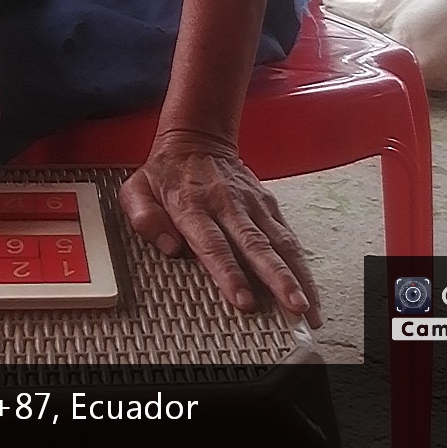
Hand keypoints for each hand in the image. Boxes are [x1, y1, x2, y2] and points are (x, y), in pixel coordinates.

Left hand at [118, 132, 320, 327]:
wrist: (196, 140)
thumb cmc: (164, 174)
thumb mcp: (136, 190)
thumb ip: (144, 218)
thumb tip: (169, 248)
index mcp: (193, 206)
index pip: (213, 244)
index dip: (230, 274)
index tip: (245, 301)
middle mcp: (227, 205)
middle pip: (256, 246)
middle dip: (278, 279)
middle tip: (294, 308)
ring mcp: (251, 204)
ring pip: (279, 242)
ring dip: (297, 275)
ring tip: (310, 308)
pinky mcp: (267, 204)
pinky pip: (288, 235)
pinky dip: (301, 264)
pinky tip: (309, 290)